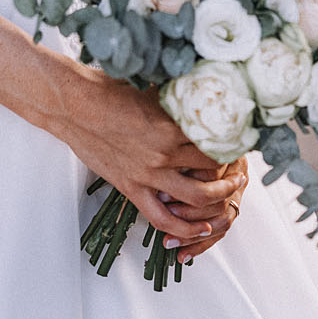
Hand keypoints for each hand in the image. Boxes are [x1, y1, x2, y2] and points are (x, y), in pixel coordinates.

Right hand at [50, 64, 244, 247]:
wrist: (74, 106)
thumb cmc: (109, 90)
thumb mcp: (152, 90)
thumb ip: (177, 100)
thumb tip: (201, 94)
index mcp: (172, 124)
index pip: (216, 138)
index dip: (234, 141)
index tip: (243, 140)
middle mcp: (164, 152)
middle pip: (212, 167)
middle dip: (231, 168)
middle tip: (241, 166)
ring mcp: (148, 174)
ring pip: (197, 196)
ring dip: (219, 197)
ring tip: (230, 193)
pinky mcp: (131, 188)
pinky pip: (163, 217)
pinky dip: (185, 228)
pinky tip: (201, 228)